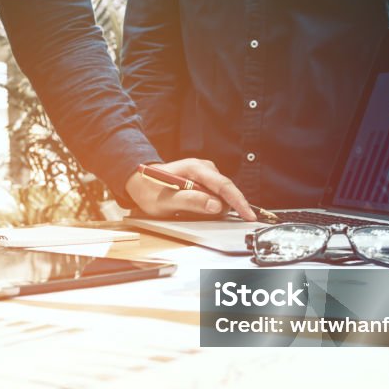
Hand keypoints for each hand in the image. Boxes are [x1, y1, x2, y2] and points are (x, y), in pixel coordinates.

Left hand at [125, 159, 256, 220]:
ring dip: (218, 207)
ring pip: (222, 193)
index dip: (238, 201)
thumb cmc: (149, 190)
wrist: (139, 181)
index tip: (248, 215)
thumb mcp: (165, 201)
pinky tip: (200, 209)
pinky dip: (213, 204)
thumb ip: (189, 202)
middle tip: (213, 220)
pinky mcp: (204, 179)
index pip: (223, 185)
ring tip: (194, 212)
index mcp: (194, 169)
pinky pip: (216, 193)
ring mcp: (205, 172)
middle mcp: (203, 167)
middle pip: (226, 189)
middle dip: (229, 207)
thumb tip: (214, 206)